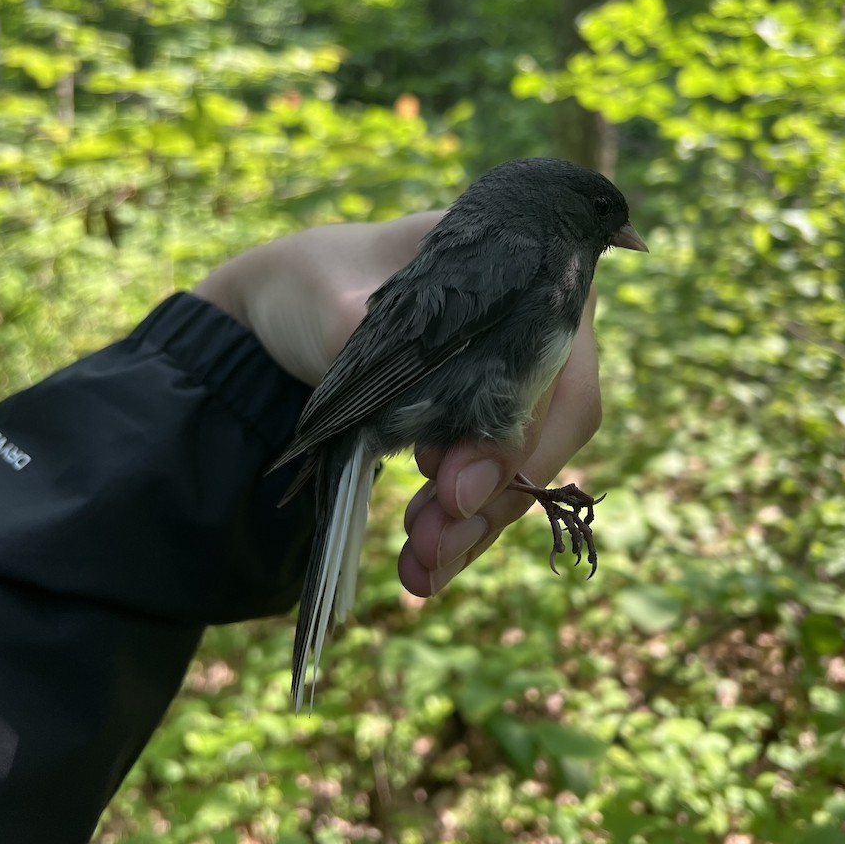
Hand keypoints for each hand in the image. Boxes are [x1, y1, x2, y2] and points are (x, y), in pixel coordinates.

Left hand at [194, 214, 603, 595]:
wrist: (289, 311)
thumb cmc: (319, 283)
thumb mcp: (337, 302)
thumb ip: (390, 362)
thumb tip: (438, 444)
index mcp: (527, 274)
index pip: (555, 369)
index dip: (514, 435)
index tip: (453, 488)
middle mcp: (542, 327)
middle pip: (554, 426)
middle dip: (495, 497)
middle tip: (432, 545)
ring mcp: (522, 384)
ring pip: (528, 467)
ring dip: (478, 526)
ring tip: (420, 570)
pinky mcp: (489, 431)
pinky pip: (496, 486)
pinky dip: (464, 528)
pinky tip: (425, 565)